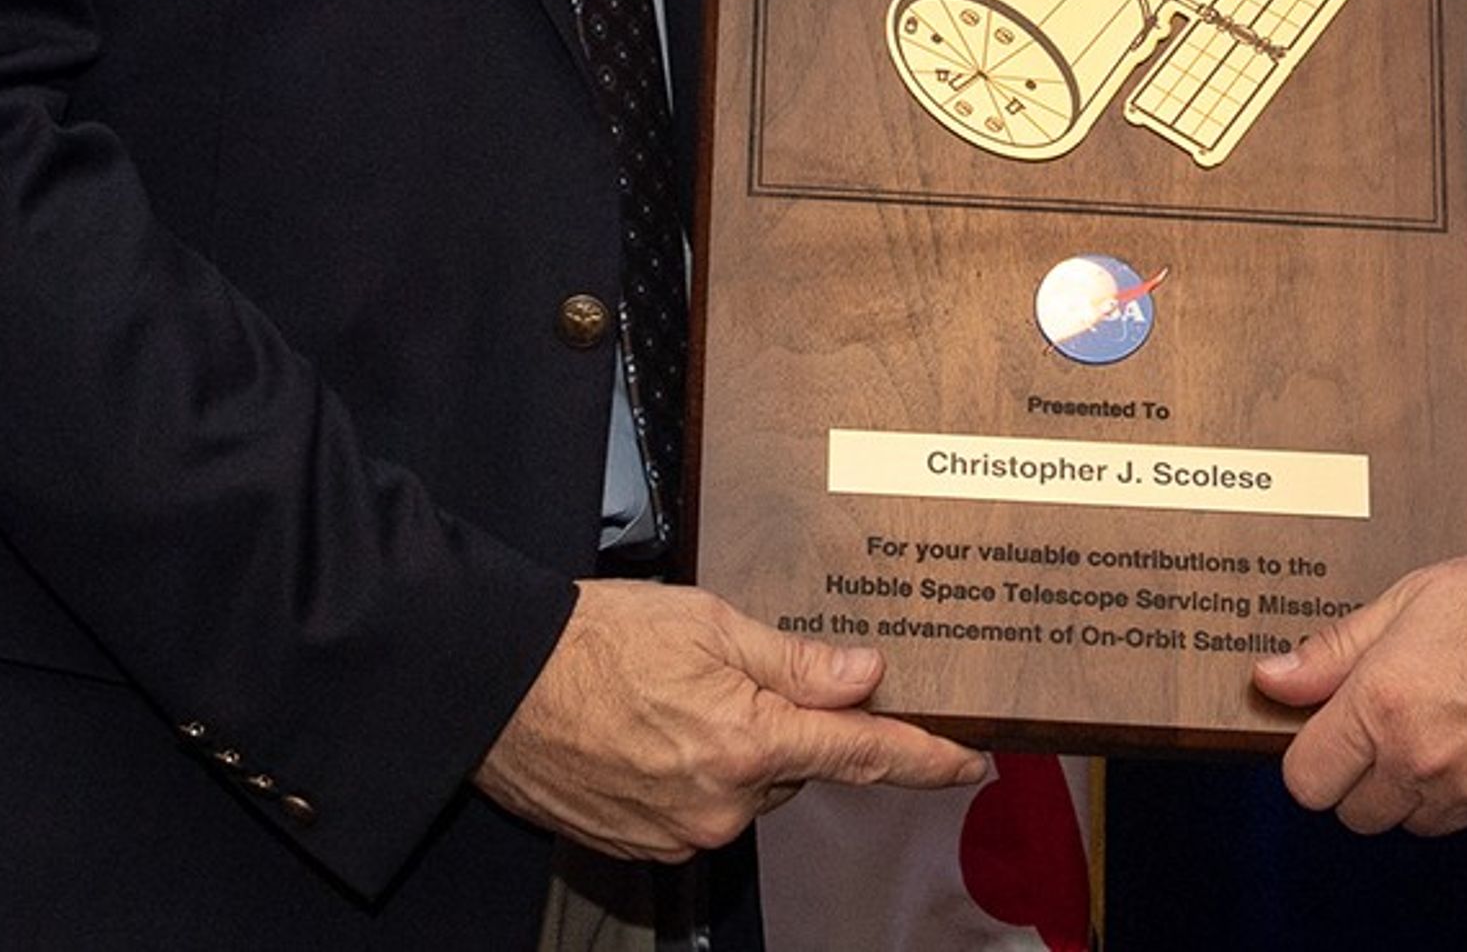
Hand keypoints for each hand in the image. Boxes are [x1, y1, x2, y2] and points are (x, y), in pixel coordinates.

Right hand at [475, 580, 990, 860]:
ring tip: (676, 694)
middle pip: (799, 766)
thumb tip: (867, 676)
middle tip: (734, 670)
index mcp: (748, 744)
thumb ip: (796, 659)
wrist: (498, 686)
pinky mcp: (648, 844)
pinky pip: (703, 807)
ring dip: (738, 746)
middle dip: (788, 721)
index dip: (925, 756)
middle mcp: (723, 804)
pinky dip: (697, 770)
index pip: (863, 754)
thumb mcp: (709, 622)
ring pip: (751, 787)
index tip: (968, 761)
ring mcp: (683, 833)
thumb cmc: (595, 642)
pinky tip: (655, 729)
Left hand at [1251, 545, 1466, 835]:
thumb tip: (1273, 677)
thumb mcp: (1411, 598)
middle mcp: (1425, 761)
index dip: (1313, 755)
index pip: (1307, 779)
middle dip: (1363, 776)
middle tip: (1391, 725)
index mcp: (1385, 705)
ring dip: (1419, 788)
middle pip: (1358, 813)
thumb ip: (1335, 649)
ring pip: (1418, 821)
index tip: (1329, 734)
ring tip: (1449, 724)